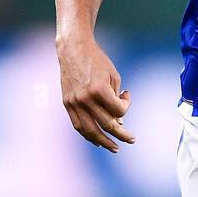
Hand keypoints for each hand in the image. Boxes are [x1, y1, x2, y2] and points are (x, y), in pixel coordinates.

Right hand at [56, 34, 134, 152]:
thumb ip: (116, 99)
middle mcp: (85, 98)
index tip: (126, 95)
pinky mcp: (67, 103)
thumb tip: (118, 122)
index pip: (119, 111)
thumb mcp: (113, 76)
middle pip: (106, 124)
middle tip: (131, 139)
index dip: (126, 106)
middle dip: (121, 134)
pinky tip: (96, 141)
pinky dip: (87, 134)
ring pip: (90, 130)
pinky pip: (77, 124)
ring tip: (114, 148)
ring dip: (103, 142)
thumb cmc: (97, 60)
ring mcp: (74, 102)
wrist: (73, 49)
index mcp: (99, 90)